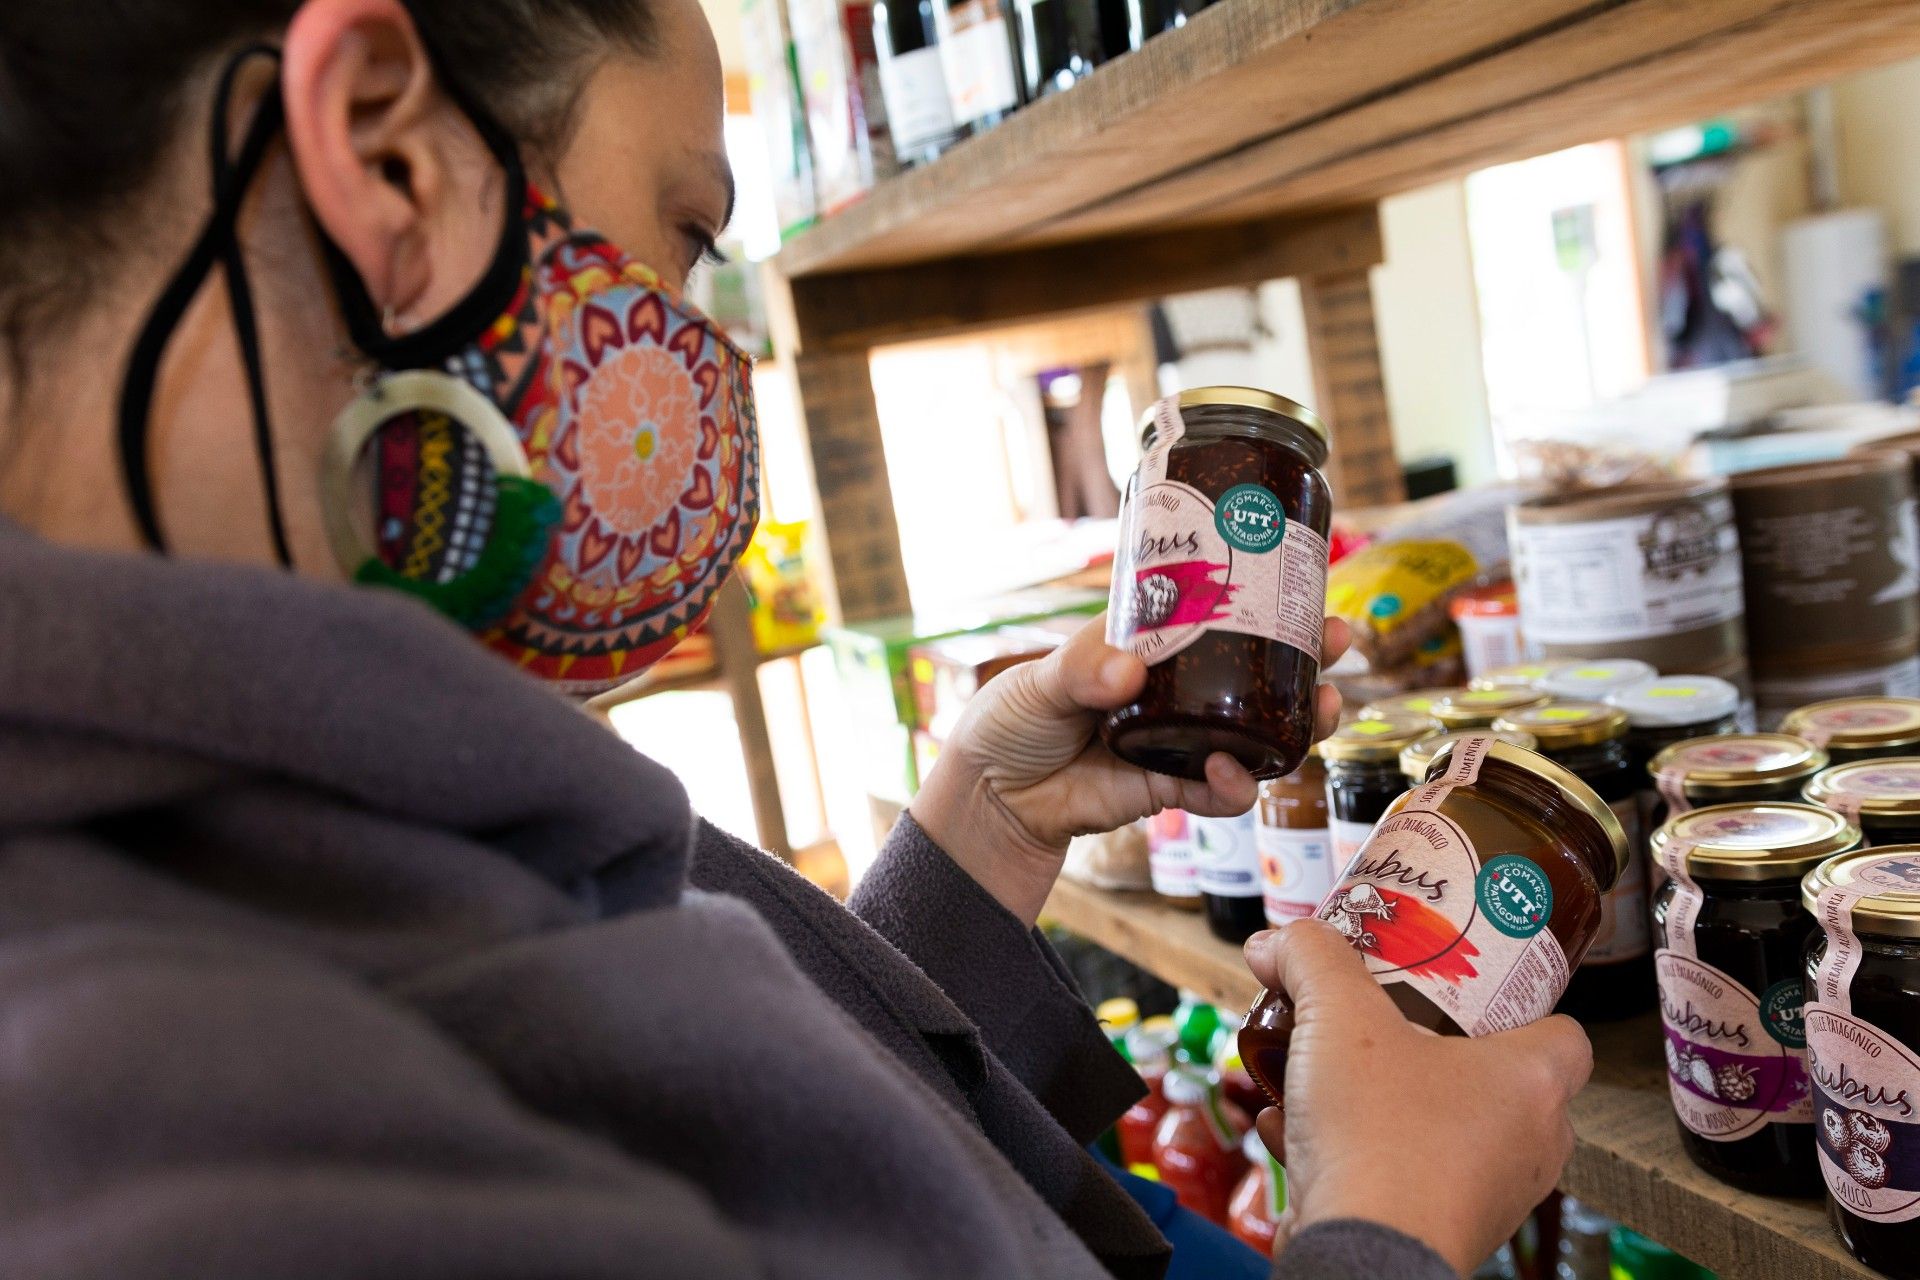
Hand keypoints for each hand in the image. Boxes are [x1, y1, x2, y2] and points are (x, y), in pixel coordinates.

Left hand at [911, 614, 1348, 924]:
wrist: (992, 798)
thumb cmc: (1013, 722)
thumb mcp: (1041, 680)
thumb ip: (1081, 670)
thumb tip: (1127, 673)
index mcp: (1149, 648)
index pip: (1219, 617)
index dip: (1268, 604)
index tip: (1309, 587)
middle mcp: (1176, 692)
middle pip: (1257, 675)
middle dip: (1307, 661)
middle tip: (1338, 643)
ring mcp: (1179, 741)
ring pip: (1257, 734)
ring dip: (1297, 725)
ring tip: (1319, 712)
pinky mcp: (1171, 790)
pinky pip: (1220, 791)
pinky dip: (1237, 786)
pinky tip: (1235, 774)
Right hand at [1244, 921, 1591, 1274]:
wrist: (1361, 1252)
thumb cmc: (1380, 1137)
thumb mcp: (1337, 1016)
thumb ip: (1310, 960)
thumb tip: (1277, 942)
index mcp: (1532, 1082)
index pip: (1567, 1034)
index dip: (1524, 1006)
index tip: (1473, 992)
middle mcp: (1529, 1145)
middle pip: (1500, 1083)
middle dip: (1439, 1055)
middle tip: (1389, 1028)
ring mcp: (1493, 1197)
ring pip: (1448, 1133)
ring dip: (1388, 1105)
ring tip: (1327, 1081)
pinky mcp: (1447, 1233)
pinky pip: (1407, 1177)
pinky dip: (1359, 1154)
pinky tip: (1296, 1134)